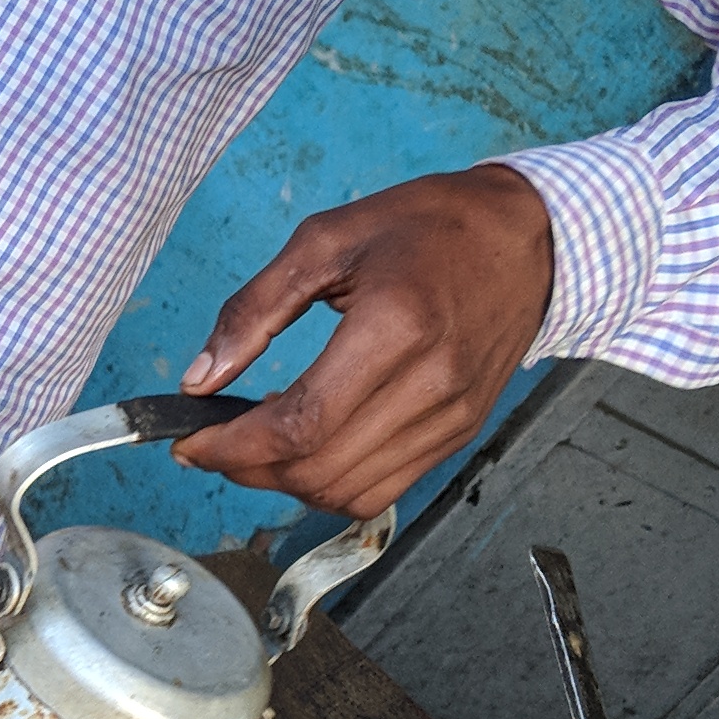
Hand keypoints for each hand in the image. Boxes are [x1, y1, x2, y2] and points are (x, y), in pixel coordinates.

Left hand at [172, 164, 554, 519]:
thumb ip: (254, 310)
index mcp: (396, 327)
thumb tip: (200, 378)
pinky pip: (382, 490)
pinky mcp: (460, 433)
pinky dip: (330, 485)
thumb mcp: (327, 239)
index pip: (301, 423)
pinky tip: (306, 450)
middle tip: (211, 444)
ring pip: (347, 492)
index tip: (190, 441)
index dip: (234, 446)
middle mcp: (431, 384)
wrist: (527, 238)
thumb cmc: (430, 226)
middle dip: (247, 469)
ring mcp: (452, 417)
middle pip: (319, 468)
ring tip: (254, 446)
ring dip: (285, 484)